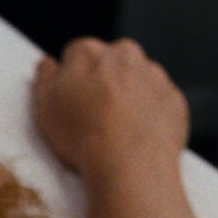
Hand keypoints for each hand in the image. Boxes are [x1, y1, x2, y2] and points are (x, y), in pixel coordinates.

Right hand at [30, 38, 187, 178]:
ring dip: (126, 98)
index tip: (70, 101)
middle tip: (91, 118)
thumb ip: (44, 79)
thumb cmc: (84, 138)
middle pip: (109, 63)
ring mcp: (153, 75)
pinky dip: (149, 114)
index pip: (75, 54)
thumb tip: (47, 65)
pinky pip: (159, 101)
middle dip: (101, 84)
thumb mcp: (44, 109)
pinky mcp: (173, 98)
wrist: (129, 164)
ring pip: (136, 80)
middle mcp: (124, 55)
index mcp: (89, 52)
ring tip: (114, 132)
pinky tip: (135, 137)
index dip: (70, 79)